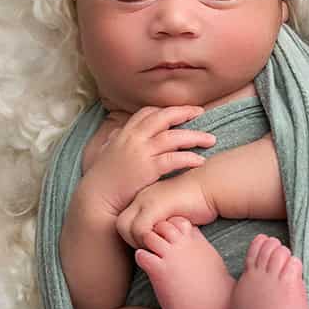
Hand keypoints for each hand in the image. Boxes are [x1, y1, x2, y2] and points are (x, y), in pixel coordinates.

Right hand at [74, 105, 215, 219]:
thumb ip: (113, 141)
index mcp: (124, 133)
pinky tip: (200, 161)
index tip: (180, 111)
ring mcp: (141, 152)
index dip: (165, 109)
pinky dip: (189, 158)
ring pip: (174, 137)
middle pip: (164, 117)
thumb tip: (115, 133)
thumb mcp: (105, 153)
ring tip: (211, 140)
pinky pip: (174, 159)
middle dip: (184, 112)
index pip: (147, 112)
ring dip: (195, 136)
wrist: (96, 199)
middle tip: (200, 113)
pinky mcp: (148, 169)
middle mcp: (133, 138)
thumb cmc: (102, 179)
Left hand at [117, 174, 218, 248]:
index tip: (148, 245)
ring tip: (156, 245)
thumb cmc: (199, 200)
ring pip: (126, 227)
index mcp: (145, 197)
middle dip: (131, 240)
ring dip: (138, 241)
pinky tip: (162, 241)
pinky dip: (147, 239)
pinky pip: (140, 228)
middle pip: (120, 224)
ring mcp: (148, 200)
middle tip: (149, 248)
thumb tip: (159, 238)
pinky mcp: (157, 205)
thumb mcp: (175, 212)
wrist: (212, 186)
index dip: (132, 237)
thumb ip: (163, 221)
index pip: (124, 221)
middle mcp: (142, 197)